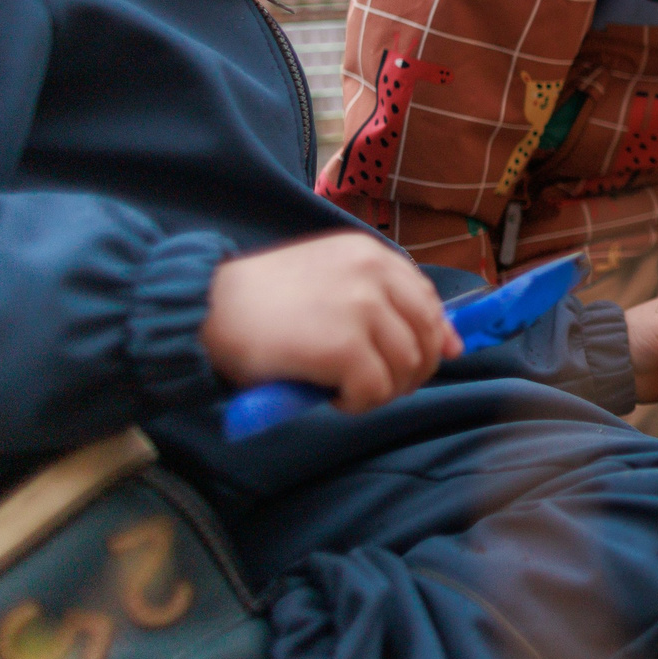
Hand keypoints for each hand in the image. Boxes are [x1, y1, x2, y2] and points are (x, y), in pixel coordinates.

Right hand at [202, 232, 459, 413]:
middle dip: (410, 371)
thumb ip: (385, 303)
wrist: (205, 308)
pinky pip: (376, 390)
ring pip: (408, 367)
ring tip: (346, 391)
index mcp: (371, 254)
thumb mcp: (330, 283)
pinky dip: (358, 404)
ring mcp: (363, 308)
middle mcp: (374, 273)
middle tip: (374, 386)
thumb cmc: (261, 301)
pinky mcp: (345, 346)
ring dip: (382, 391)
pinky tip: (331, 398)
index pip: (427, 300)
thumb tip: (452, 345)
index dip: (432, 335)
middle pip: (427, 336)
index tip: (422, 360)